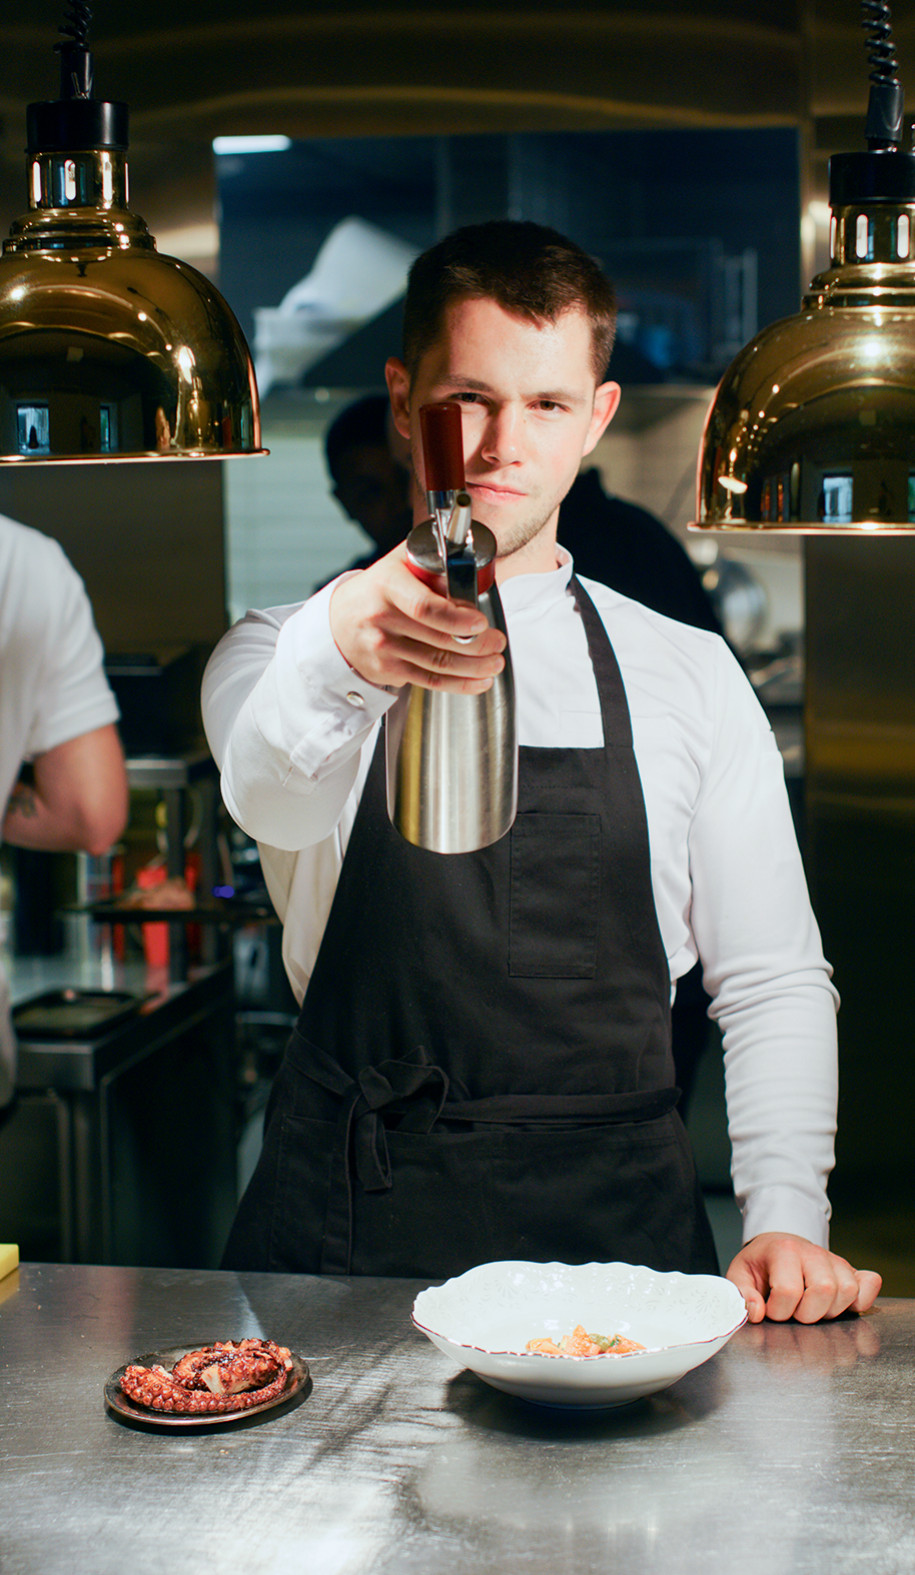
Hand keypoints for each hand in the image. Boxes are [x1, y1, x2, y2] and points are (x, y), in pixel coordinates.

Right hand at [329, 544, 505, 693]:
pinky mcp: (386, 671)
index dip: (456, 619)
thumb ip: (432, 562)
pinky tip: (479, 680)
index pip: (424, 606)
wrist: (337, 622)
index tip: (480, 622)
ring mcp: (382, 648)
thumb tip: (472, 567)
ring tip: (495, 661)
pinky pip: (430, 681)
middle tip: (498, 642)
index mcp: (387, 585)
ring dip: (475, 666)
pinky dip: (459, 684)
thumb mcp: (398, 564)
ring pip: (438, 664)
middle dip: (477, 645)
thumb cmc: (376, 590)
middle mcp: (381, 618)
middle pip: (438, 639)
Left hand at [726, 1232, 881, 1323]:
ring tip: (813, 1308)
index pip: (789, 1291)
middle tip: (795, 1312)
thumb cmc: (761, 1263)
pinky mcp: (851, 1270)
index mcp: (783, 1251)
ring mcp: (835, 1261)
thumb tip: (757, 1313)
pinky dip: (861, 1300)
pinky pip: (869, 1284)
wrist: (779, 1244)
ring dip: (830, 1310)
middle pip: (824, 1290)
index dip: (779, 1310)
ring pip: (847, 1291)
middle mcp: (813, 1253)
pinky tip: (842, 1306)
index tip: (772, 1310)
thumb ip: (742, 1295)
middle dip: (807, 1313)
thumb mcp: (740, 1274)